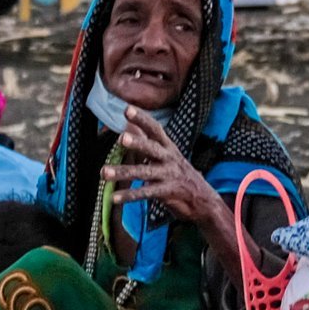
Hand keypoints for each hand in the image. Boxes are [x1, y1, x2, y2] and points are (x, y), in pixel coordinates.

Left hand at [114, 116, 220, 231]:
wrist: (204, 200)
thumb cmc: (180, 175)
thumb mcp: (167, 156)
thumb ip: (148, 142)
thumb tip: (129, 126)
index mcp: (168, 147)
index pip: (155, 129)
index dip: (142, 119)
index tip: (127, 109)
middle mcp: (169, 158)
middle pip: (152, 148)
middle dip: (137, 142)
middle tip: (121, 138)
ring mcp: (169, 175)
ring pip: (144, 172)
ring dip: (123, 172)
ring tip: (104, 173)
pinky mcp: (168, 192)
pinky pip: (146, 193)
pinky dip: (130, 195)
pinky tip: (115, 198)